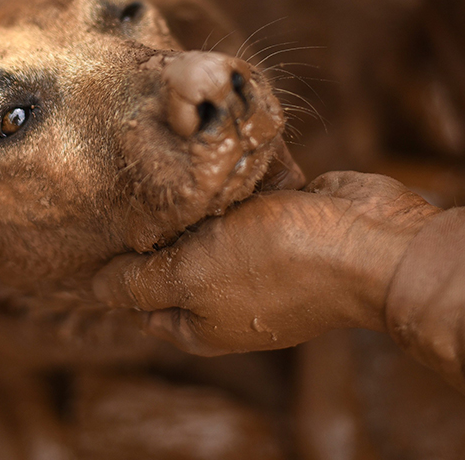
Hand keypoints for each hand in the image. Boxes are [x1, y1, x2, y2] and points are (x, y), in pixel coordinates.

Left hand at [92, 172, 440, 355]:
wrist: (371, 242)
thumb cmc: (276, 263)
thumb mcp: (190, 276)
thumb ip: (139, 283)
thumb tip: (94, 288)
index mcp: (203, 322)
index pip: (141, 303)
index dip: (119, 269)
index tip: (102, 224)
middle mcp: (230, 293)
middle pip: (176, 257)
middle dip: (160, 219)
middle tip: (134, 177)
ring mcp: (263, 255)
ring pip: (213, 218)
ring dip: (200, 189)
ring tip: (174, 150)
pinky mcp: (289, 217)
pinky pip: (251, 191)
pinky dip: (241, 171)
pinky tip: (222, 142)